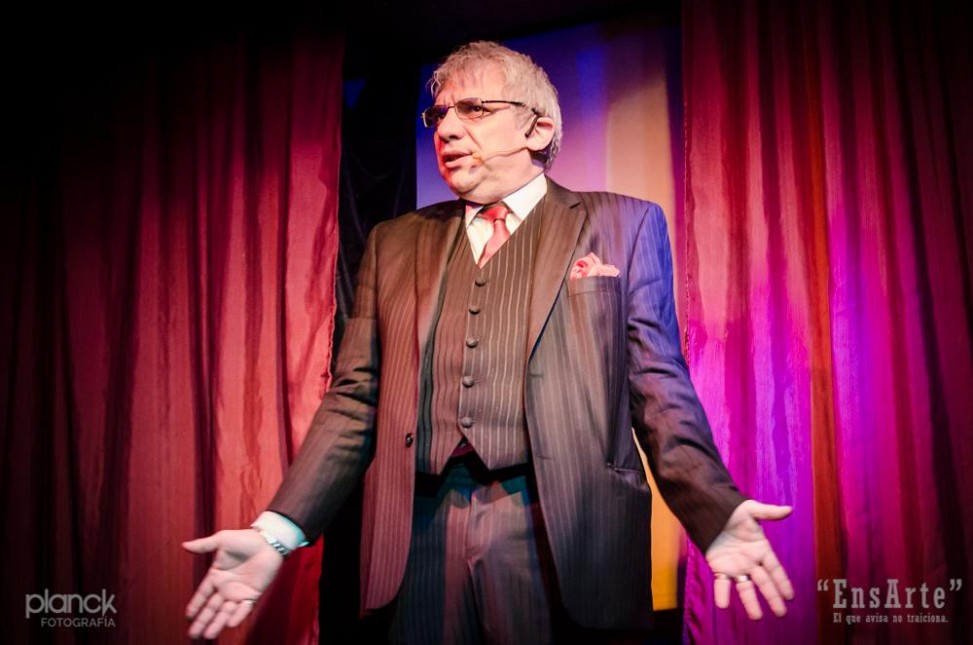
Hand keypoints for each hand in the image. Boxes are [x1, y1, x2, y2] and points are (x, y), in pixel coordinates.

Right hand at [183, 529, 284, 638]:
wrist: (268, 542)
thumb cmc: (245, 539)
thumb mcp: (222, 540)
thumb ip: (204, 545)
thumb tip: (184, 545)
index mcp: (216, 575)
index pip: (203, 594)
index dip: (196, 605)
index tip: (188, 616)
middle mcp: (226, 587)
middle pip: (211, 607)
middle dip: (202, 621)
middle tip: (193, 634)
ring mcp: (239, 592)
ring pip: (225, 611)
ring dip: (217, 623)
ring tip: (207, 635)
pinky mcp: (253, 594)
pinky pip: (244, 608)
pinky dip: (238, 615)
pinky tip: (230, 624)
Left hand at [705, 500, 793, 619]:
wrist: (709, 509)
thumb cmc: (732, 509)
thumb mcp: (751, 510)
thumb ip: (769, 513)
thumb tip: (789, 509)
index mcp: (761, 549)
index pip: (775, 569)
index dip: (782, 582)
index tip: (790, 596)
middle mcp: (750, 561)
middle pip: (764, 582)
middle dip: (772, 597)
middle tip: (781, 613)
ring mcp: (735, 565)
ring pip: (745, 587)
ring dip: (750, 602)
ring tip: (756, 617)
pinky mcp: (719, 567)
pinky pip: (722, 583)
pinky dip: (722, 594)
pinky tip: (723, 605)